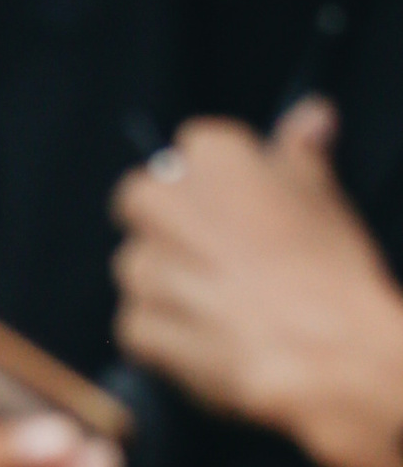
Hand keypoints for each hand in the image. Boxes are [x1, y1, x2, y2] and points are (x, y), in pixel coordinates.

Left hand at [112, 102, 402, 466]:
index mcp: (211, 157)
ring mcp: (145, 266)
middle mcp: (165, 203)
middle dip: (169, 225)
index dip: (215, 184)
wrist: (328, 352)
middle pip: (142, 201)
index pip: (192, 150)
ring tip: (224, 305)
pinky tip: (211, 340)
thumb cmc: (328, 269)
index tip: (240, 209)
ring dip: (167, 283)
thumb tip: (311, 114)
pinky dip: (166, 335)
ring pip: (138, 265)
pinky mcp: (138, 324)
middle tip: (219, 256)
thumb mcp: (323, 194)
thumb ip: (300, 150)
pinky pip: (138, 324)